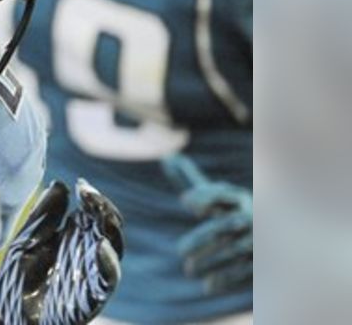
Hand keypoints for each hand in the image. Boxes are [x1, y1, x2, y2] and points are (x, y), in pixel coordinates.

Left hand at [0, 179, 124, 324]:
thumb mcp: (28, 240)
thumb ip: (44, 215)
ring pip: (112, 250)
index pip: (93, 214)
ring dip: (111, 232)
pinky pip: (107, 280)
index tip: (82, 186)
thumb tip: (60, 184)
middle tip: (92, 195)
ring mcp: (92, 275)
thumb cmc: (19, 277)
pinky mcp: (92, 297)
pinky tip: (101, 247)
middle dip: (103, 210)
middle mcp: (88, 254)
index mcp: (75, 238)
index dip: (92, 198)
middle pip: (107, 228)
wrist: (9, 315)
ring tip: (104, 214)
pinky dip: (108, 263)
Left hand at [162, 154, 251, 294]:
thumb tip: (168, 157)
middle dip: (201, 239)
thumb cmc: (233, 210)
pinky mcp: (264, 260)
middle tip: (180, 251)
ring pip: (233, 251)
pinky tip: (208, 286)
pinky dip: (227, 279)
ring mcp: (258, 238)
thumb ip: (193, 180)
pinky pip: (246, 271)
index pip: (221, 192)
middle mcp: (249, 217)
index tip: (186, 202)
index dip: (204, 195)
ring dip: (211, 261)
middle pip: (223, 227)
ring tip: (190, 269)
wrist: (274, 234)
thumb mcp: (217, 195)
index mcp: (237, 198)